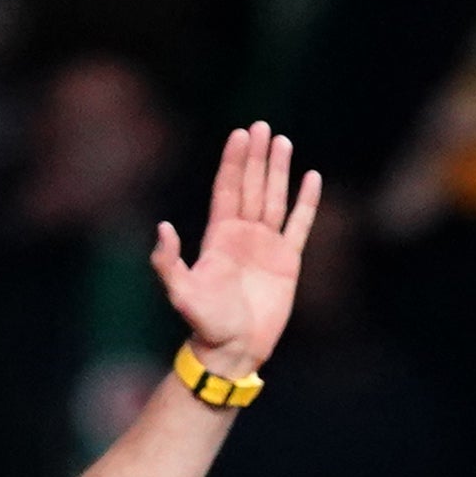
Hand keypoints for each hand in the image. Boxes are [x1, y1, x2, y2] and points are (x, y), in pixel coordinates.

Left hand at [155, 121, 322, 381]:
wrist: (235, 349)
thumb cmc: (205, 323)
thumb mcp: (180, 292)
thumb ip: (168, 261)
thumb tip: (163, 228)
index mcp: (218, 235)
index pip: (227, 188)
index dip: (234, 161)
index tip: (240, 134)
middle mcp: (243, 234)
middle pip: (251, 185)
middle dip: (257, 156)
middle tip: (263, 126)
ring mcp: (267, 246)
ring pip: (275, 198)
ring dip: (279, 171)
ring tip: (283, 141)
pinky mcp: (289, 261)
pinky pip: (300, 225)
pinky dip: (306, 202)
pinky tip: (311, 179)